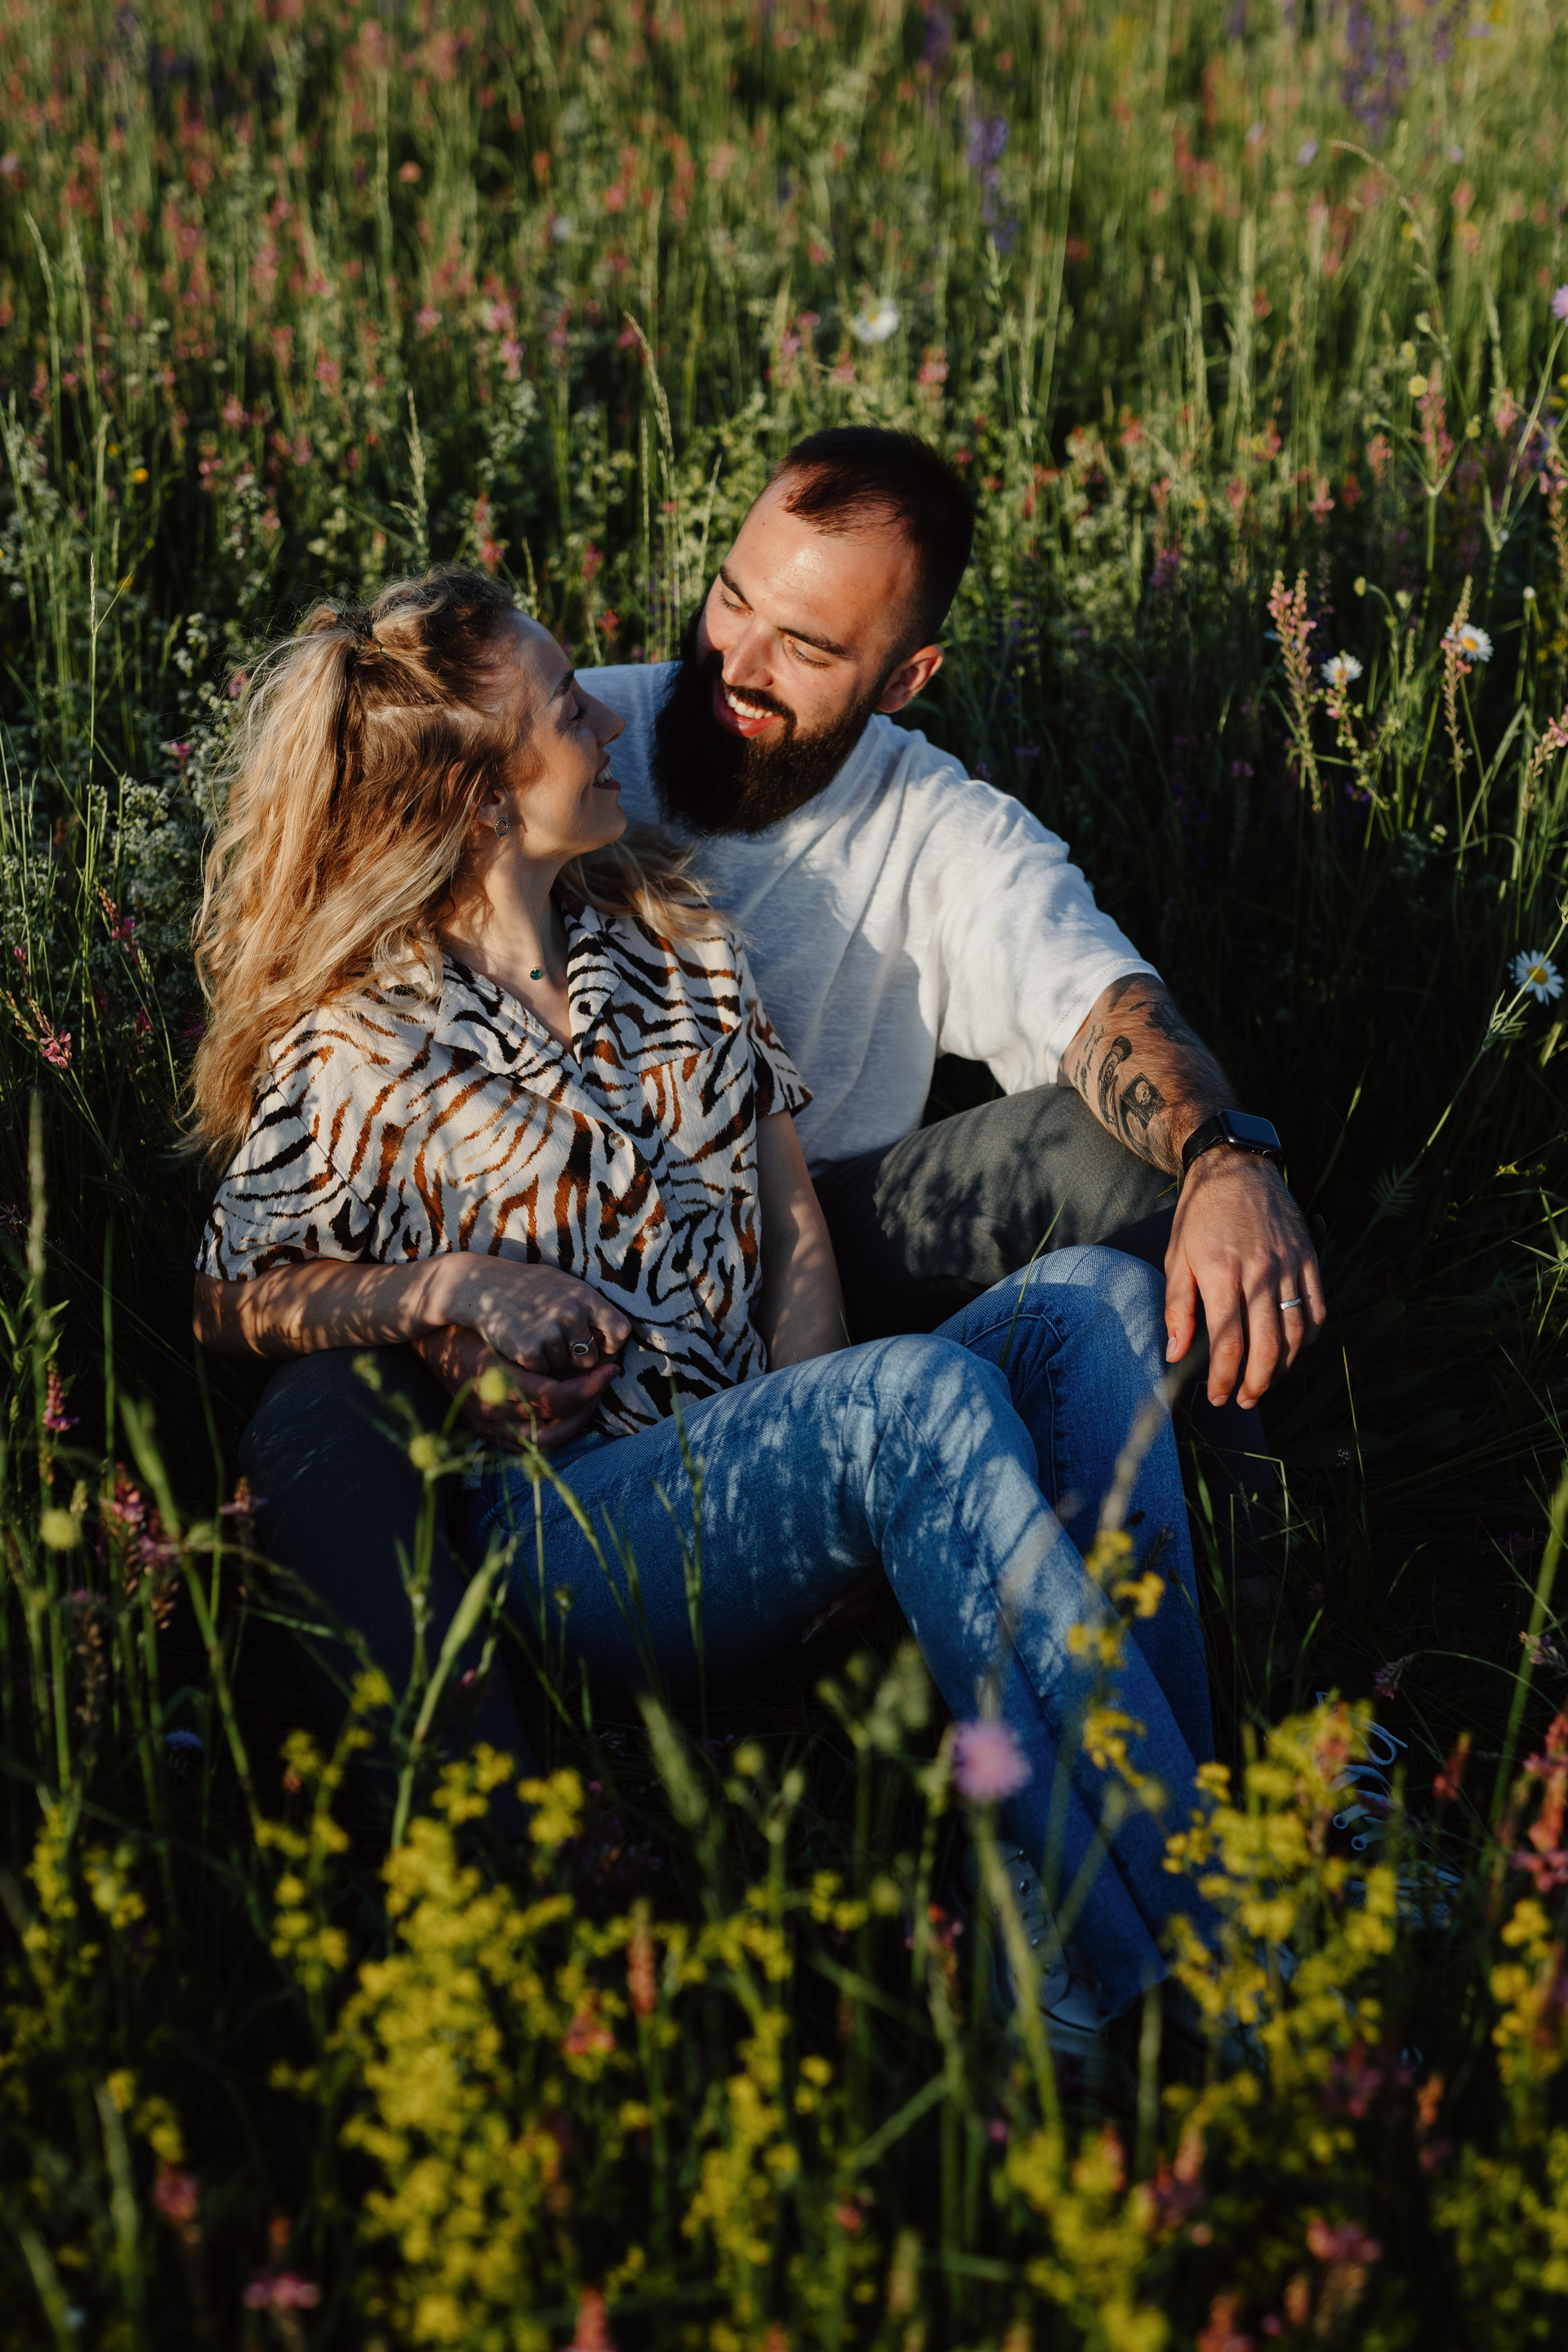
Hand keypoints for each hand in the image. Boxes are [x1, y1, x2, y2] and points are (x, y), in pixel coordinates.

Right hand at [412, 1324, 618, 1451]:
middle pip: (553, 1428)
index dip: (590, 1388)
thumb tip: (589, 1354)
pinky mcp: (485, 1433)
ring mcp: (486, 1427)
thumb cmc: (474, 1325)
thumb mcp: (506, 1329)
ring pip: (543, 1443)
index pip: (555, 1399)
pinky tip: (569, 1409)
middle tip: (604, 1383)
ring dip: (574, 1423)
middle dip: (586, 1407)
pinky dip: (554, 1430)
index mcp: (497, 1382)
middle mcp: (491, 1411)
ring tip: (591, 1397)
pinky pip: (527, 1444)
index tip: (610, 1369)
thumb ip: (541, 1346)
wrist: (431, 1340)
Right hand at [426, 1255, 631, 1377]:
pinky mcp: (528, 1350)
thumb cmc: (527, 1286)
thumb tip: (618, 1337)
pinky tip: (521, 1345)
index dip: (610, 1344)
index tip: (597, 1344)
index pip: (620, 1332)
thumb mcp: (564, 1285)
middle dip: (577, 1359)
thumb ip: (590, 1307)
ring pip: (565, 1369)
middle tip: (556, 1342)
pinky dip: (533, 1367)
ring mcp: (550, 1333)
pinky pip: (543, 1374)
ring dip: (552, 1362)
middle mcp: (571, 1314)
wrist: (482, 1286)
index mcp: (585, 1296)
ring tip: (535, 1337)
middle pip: (592, 1360)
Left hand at [1164, 1151, 1326, 1408]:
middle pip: (1267, 1347)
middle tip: (1244, 1401)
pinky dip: (1309, 1337)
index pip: (1229, 1343)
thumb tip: (1177, 1356)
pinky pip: (1317, 1308)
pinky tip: (1293, 1349)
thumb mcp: (1176, 1258)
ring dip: (1283, 1367)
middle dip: (1256, 1384)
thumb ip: (1177, 1309)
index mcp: (1221, 1274)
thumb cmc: (1200, 1214)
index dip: (1224, 1379)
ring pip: (1297, 1333)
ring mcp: (1289, 1265)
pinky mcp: (1309, 1258)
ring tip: (1265, 1383)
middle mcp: (1259, 1272)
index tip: (1218, 1397)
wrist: (1236, 1165)